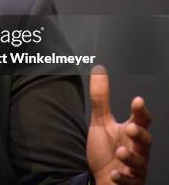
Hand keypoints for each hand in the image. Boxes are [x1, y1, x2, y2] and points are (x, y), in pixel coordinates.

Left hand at [87, 65, 151, 184]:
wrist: (105, 178)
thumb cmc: (107, 149)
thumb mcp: (101, 122)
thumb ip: (101, 98)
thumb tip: (99, 70)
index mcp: (131, 132)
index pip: (141, 120)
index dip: (141, 111)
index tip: (137, 100)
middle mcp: (137, 148)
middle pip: (146, 140)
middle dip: (140, 134)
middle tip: (130, 127)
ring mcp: (135, 167)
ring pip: (140, 162)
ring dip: (131, 156)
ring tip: (120, 151)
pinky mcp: (129, 182)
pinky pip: (129, 181)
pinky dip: (123, 177)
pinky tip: (115, 173)